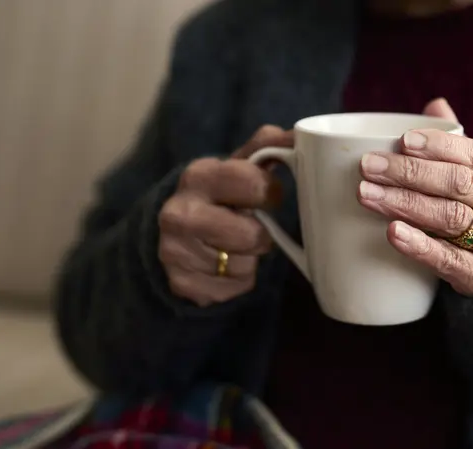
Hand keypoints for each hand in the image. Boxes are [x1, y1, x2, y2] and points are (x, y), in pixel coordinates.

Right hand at [158, 125, 290, 305]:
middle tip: (252, 224)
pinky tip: (224, 266)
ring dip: (250, 259)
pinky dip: (238, 281)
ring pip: (245, 265)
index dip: (270, 192)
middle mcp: (178, 213)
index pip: (253, 182)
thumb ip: (268, 147)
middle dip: (261, 233)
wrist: (174, 234)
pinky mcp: (181, 284)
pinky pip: (233, 289)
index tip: (269, 196)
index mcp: (199, 175)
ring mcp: (174, 251)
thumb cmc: (220, 195)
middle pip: (253, 234)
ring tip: (235, 245)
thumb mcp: (239, 166)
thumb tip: (298, 134)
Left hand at [357, 99, 472, 295]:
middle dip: (409, 172)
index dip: (437, 145)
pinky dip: (419, 245)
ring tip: (368, 195)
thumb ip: (455, 144)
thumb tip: (435, 104)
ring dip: (405, 203)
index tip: (403, 140)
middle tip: (368, 167)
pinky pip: (448, 259)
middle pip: (457, 183)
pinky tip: (394, 233)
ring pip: (450, 217)